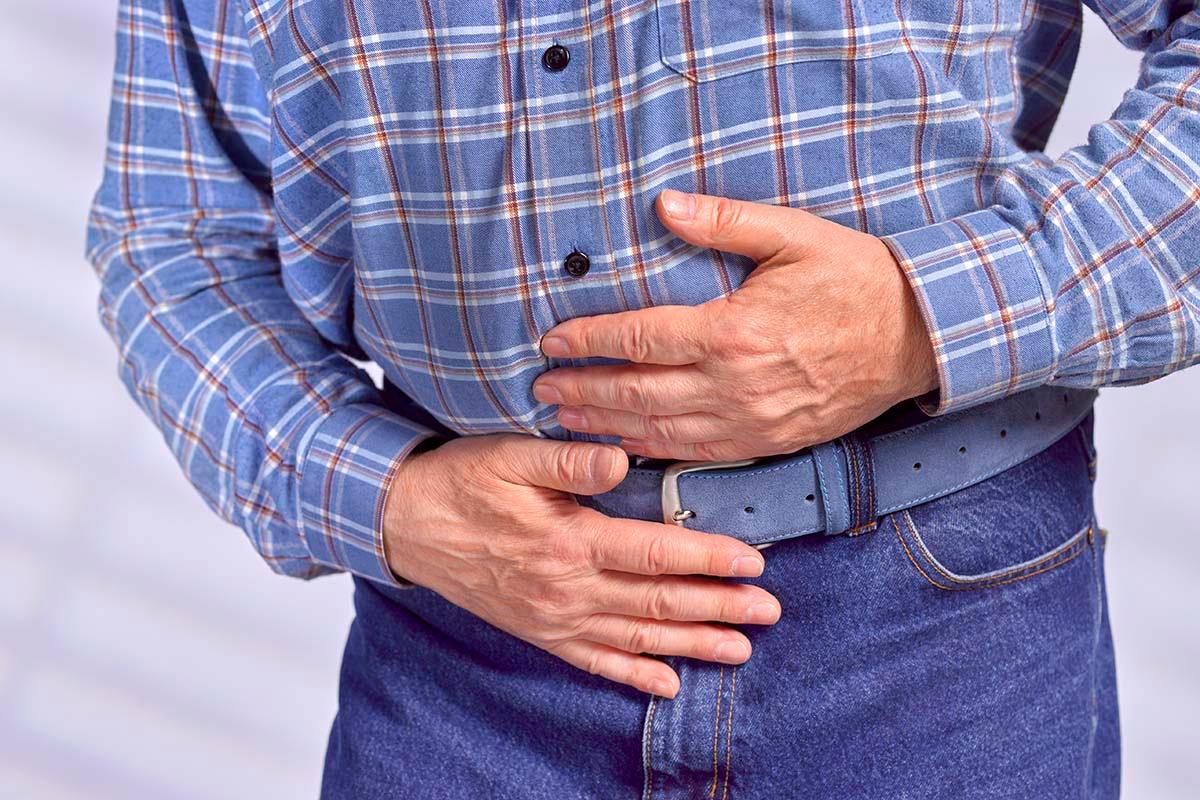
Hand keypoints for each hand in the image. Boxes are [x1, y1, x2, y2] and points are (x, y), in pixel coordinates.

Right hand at [382, 434, 781, 697]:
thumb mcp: (511, 455)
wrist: (406, 525)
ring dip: (691, 644)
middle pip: (657, 602)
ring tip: (739, 650)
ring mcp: (553, 618)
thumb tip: (622, 460)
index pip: (654, 555)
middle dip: (719, 608)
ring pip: (636, 637)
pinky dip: (632, 674)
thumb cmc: (463, 483)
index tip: (753, 562)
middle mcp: (567, 589)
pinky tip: (665, 684)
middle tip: (769, 612)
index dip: (708, 559)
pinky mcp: (539, 631)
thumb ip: (569, 458)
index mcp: (568, 542)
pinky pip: (593, 661)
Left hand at [531, 189, 938, 460]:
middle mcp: (735, 383)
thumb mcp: (792, 234)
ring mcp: (751, 420)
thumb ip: (723, 222)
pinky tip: (625, 446)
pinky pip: (698, 454)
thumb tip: (663, 203)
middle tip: (541, 387)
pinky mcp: (768, 441)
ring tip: (566, 419)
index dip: (588, 340)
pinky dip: (653, 451)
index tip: (550, 341)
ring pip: (660, 430)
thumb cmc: (855, 278)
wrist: (918, 336)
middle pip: (637, 392)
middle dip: (583, 390)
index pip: (639, 338)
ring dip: (607, 425)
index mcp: (733, 330)